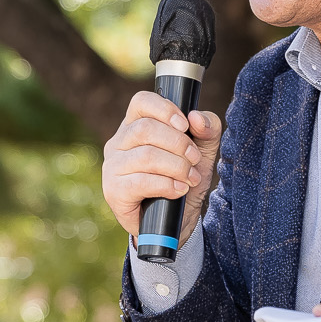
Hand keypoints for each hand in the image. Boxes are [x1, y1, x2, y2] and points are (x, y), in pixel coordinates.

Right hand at [101, 91, 222, 240]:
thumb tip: (197, 117)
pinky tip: (178, 190)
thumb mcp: (204, 151)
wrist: (178, 219)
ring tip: (190, 178)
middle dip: (178, 144)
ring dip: (176, 167)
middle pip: (145, 129)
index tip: (185, 125)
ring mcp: (112, 166)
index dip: (165, 109)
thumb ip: (208, 129)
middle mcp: (119, 142)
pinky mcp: (113, 190)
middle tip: (194, 160)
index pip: (141, 102)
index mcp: (136, 125)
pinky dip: (166, 185)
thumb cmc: (185, 178)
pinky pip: (140, 182)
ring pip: (145, 156)